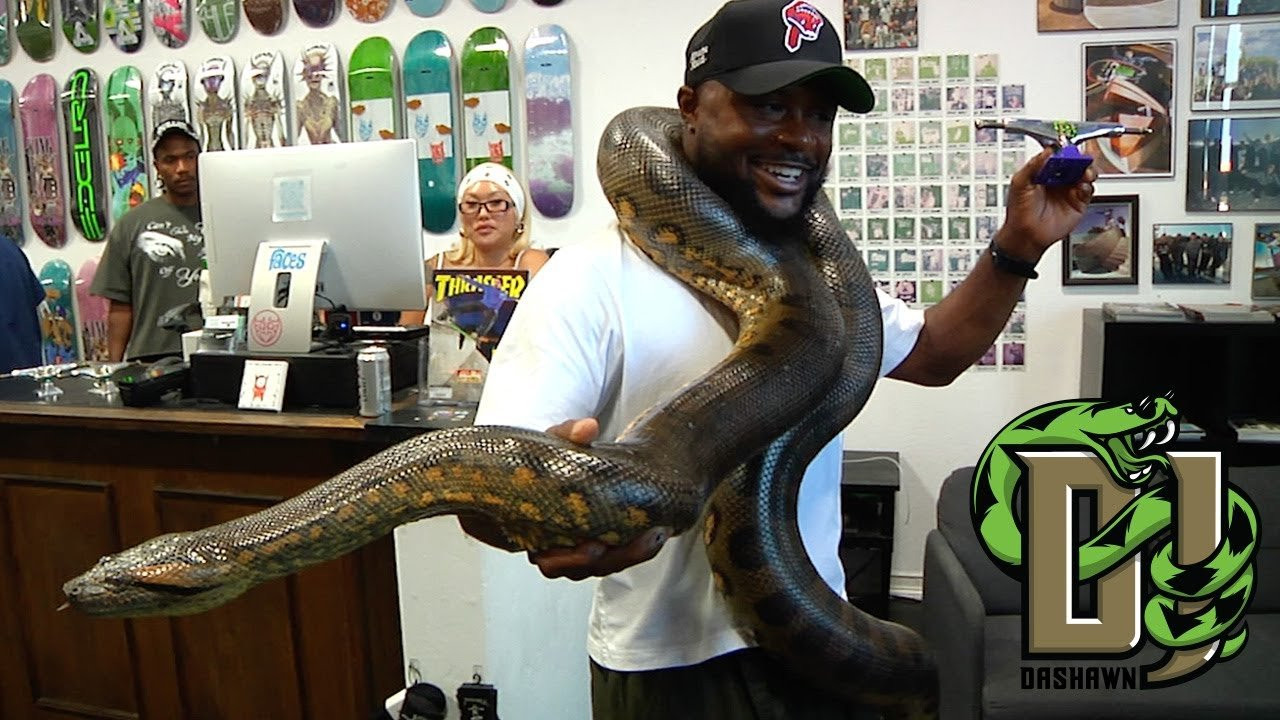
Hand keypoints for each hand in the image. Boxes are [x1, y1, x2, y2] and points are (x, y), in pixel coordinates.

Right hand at [529, 418, 670, 580]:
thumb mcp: (555, 442)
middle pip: (584, 569)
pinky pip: (622, 553)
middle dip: (612, 558)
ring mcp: (583, 548)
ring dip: (633, 554)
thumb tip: (587, 428)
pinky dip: (640, 546)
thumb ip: (567, 433)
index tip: (593, 547)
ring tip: (656, 534)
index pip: (549, 560)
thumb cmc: (554, 457)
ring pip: (607, 564)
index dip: (570, 559)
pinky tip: (660, 530)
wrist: (569, 460)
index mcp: (537, 531)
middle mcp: (560, 548)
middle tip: (639, 540)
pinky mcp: (606, 543)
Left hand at [997, 147, 1096, 259]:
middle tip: (1081, 160)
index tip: (1068, 151)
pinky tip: (1082, 187)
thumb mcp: (1020, 183)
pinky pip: (1088, 191)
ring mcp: (1068, 191)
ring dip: (1088, 171)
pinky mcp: (1078, 203)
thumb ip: (1033, 166)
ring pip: (1085, 175)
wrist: (1026, 235)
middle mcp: (1058, 180)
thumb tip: (1046, 151)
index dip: (1065, 152)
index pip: (1059, 156)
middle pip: (1076, 163)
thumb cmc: (1018, 212)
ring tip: (1085, 173)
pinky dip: (1088, 187)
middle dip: (1081, 160)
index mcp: (1044, 172)